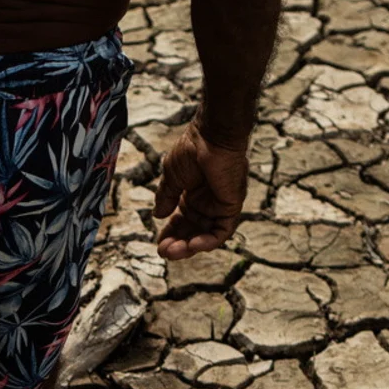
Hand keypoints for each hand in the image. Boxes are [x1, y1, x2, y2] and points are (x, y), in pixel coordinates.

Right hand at [152, 119, 248, 259]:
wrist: (210, 136)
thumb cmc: (191, 150)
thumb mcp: (171, 177)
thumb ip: (166, 197)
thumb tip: (157, 215)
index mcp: (192, 195)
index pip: (181, 222)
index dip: (170, 234)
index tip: (159, 244)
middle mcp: (206, 203)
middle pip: (193, 232)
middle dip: (178, 244)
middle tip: (163, 252)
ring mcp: (219, 205)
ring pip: (206, 235)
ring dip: (190, 247)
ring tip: (173, 252)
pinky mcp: (231, 206)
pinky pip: (222, 231)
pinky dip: (208, 242)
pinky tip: (192, 245)